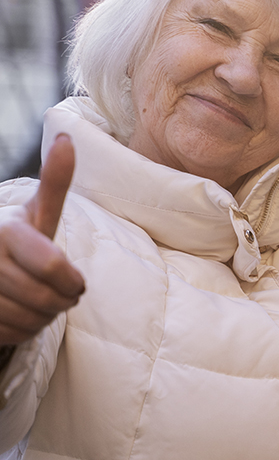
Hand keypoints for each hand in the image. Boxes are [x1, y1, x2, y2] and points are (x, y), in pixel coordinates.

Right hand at [0, 134, 84, 344]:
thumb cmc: (20, 239)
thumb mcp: (39, 212)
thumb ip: (55, 181)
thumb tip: (65, 138)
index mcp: (7, 230)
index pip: (53, 265)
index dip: (72, 282)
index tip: (77, 284)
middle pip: (44, 298)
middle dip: (63, 303)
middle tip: (64, 298)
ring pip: (28, 320)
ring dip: (43, 320)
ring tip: (41, 304)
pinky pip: (11, 335)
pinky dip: (23, 332)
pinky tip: (20, 315)